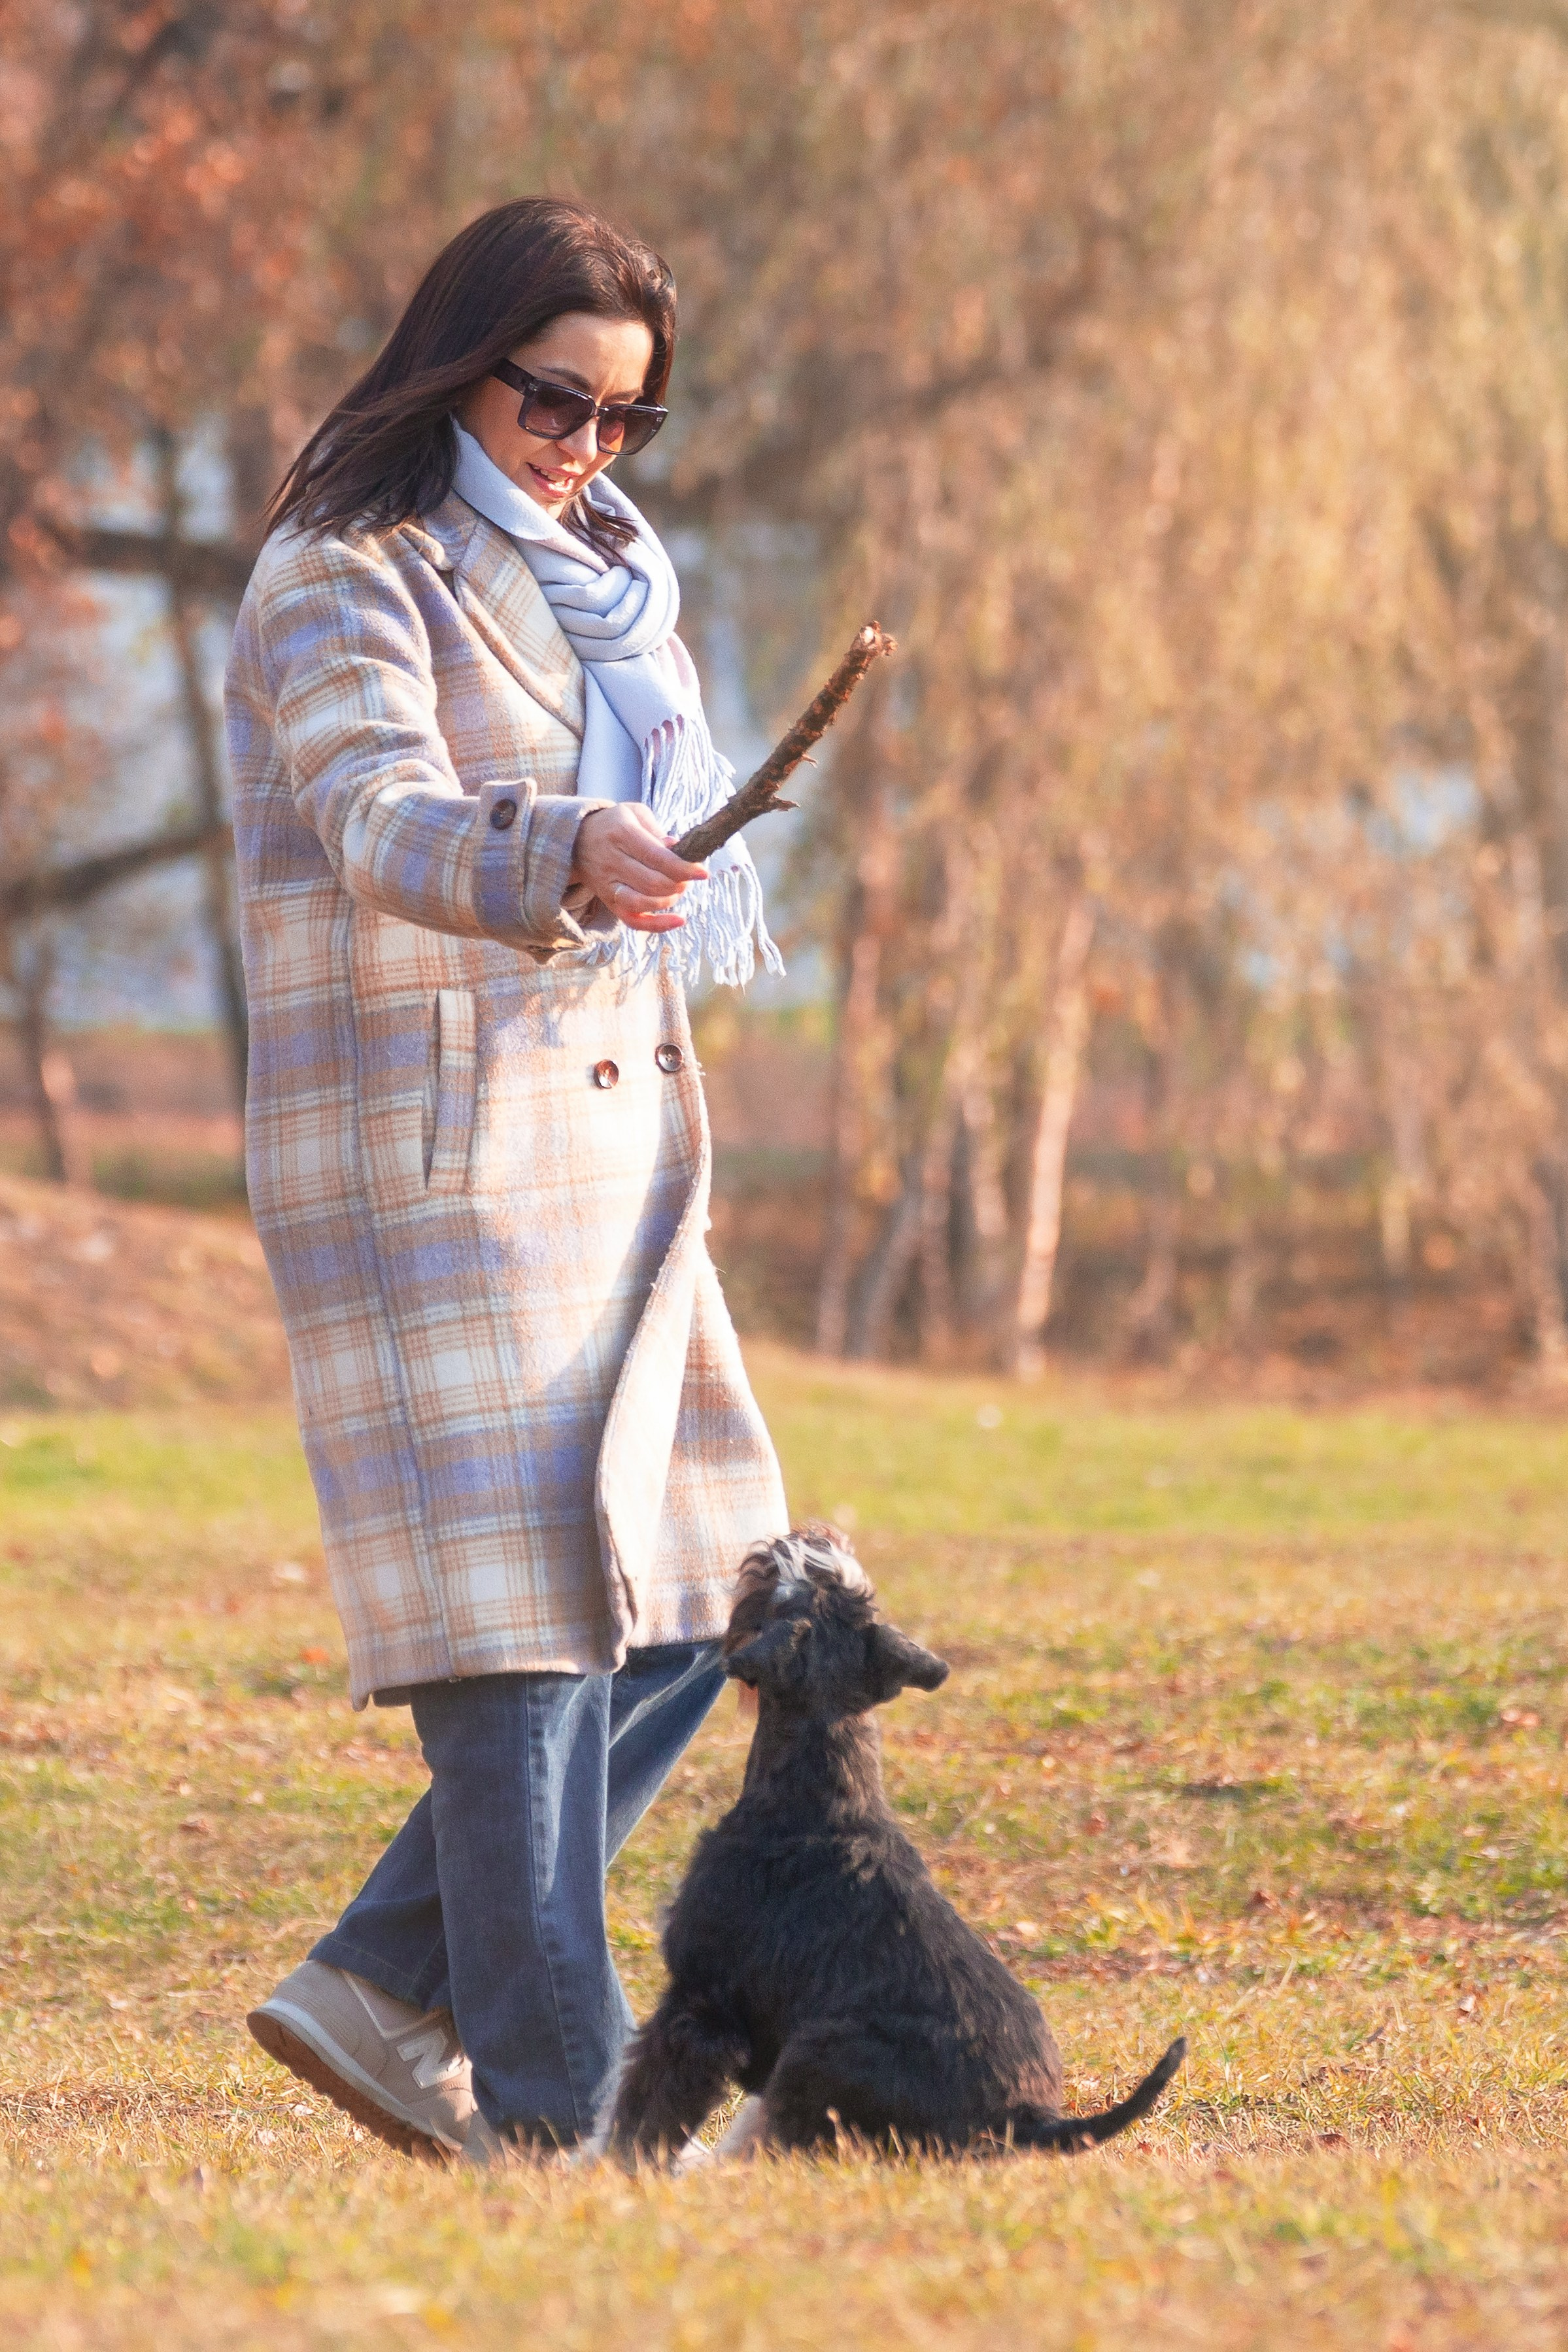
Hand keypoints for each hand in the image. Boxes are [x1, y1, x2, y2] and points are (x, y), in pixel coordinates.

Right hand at [570, 804, 708, 932]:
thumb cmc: (614, 824)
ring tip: (678, 890)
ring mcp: (608, 885)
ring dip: (669, 901)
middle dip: (678, 884)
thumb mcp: (635, 813)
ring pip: (642, 903)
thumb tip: (677, 848)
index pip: (656, 857)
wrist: (576, 839)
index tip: (702, 872)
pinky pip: (632, 920)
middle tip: (687, 878)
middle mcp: (612, 861)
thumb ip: (657, 830)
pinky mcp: (608, 901)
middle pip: (652, 883)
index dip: (682, 868)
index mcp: (622, 834)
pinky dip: (656, 925)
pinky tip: (678, 920)